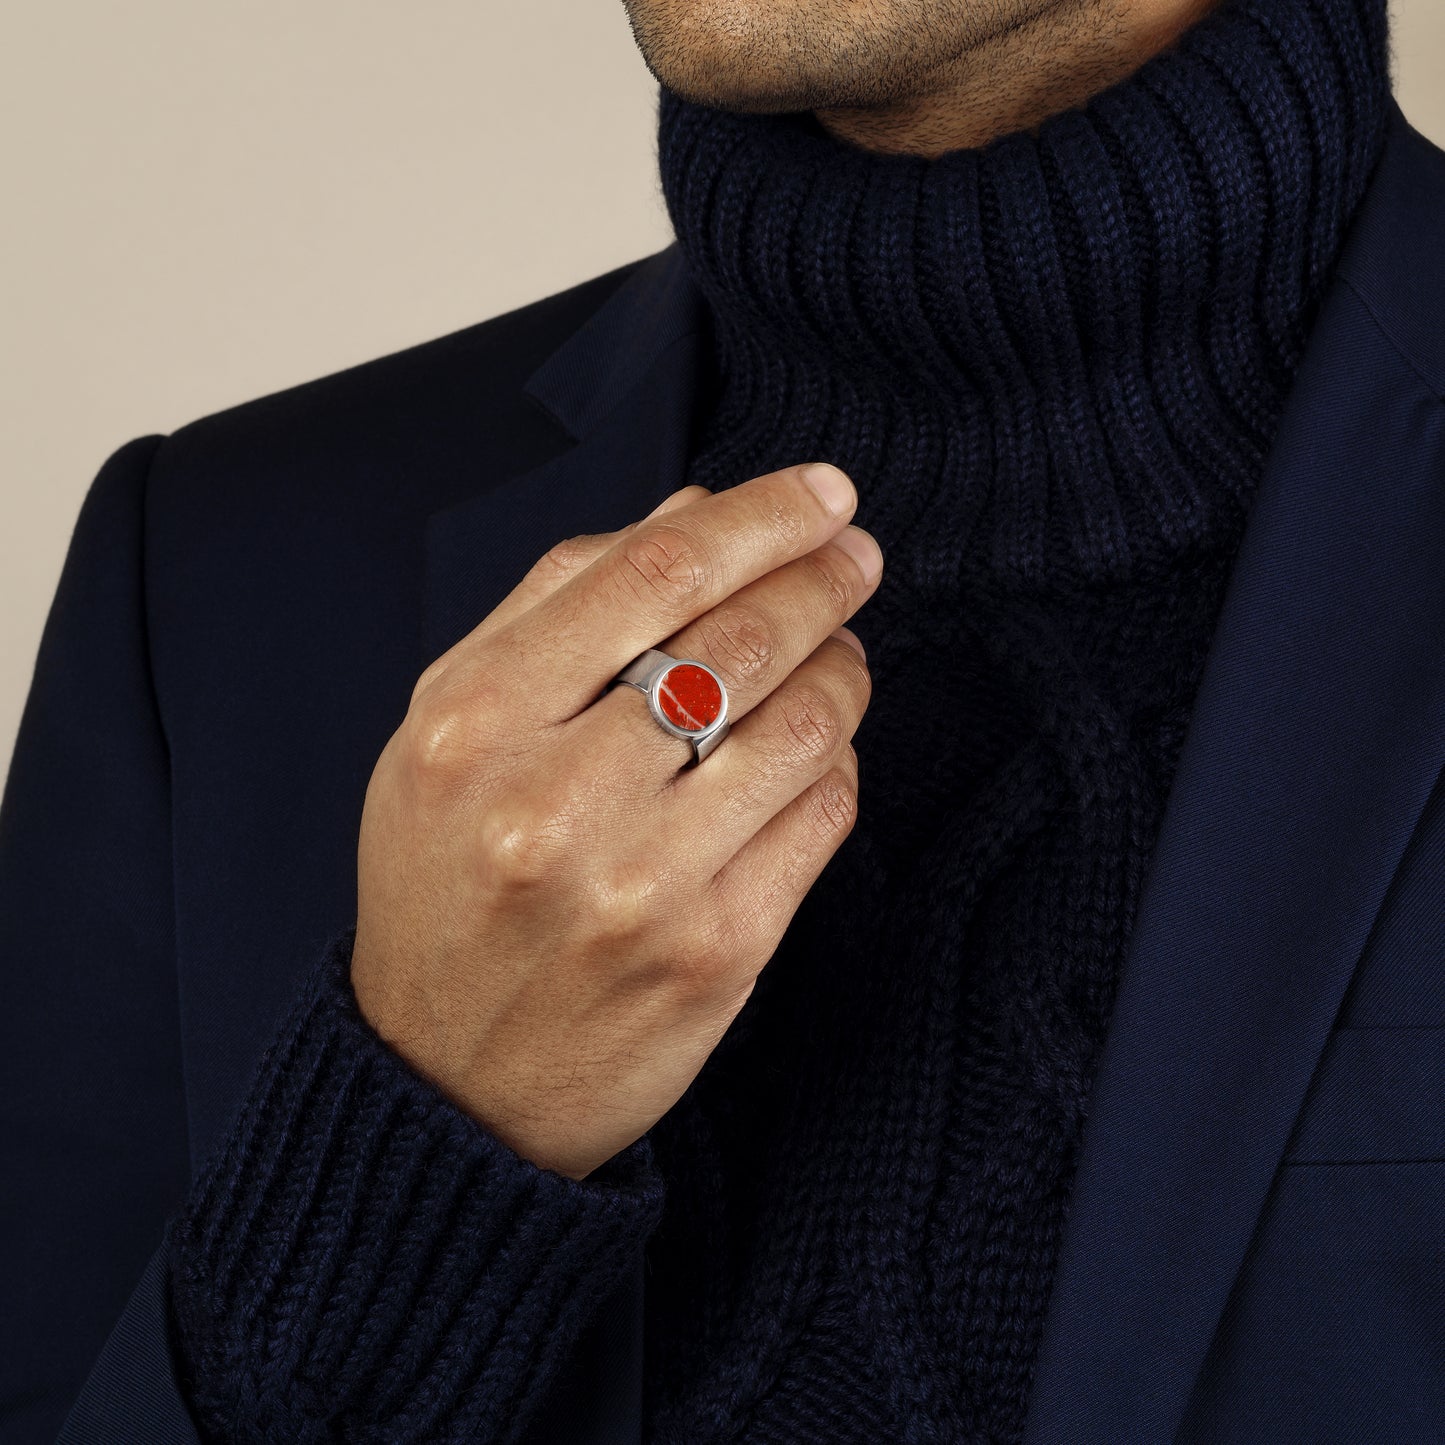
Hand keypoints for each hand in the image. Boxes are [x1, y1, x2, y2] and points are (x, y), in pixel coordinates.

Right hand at [350, 463, 881, 1178]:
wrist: (446, 1080)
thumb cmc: (447, 885)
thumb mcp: (450, 729)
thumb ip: (559, 605)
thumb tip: (692, 507)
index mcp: (476, 723)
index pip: (651, 572)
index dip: (759, 516)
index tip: (821, 495)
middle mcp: (555, 801)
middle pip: (737, 639)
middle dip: (822, 578)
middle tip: (855, 557)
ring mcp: (642, 885)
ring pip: (800, 725)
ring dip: (844, 668)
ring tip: (841, 649)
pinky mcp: (716, 953)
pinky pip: (821, 815)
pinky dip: (837, 760)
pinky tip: (817, 745)